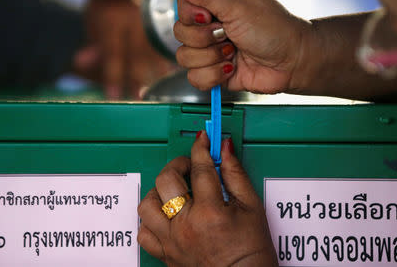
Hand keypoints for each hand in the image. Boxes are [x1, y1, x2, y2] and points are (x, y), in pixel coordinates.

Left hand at [74, 0, 173, 99]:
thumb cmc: (106, 6)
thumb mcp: (94, 22)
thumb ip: (92, 45)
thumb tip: (80, 64)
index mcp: (112, 16)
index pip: (113, 52)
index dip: (113, 76)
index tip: (114, 97)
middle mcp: (134, 16)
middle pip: (137, 55)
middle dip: (138, 79)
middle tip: (139, 100)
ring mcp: (152, 18)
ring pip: (155, 51)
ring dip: (157, 75)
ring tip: (159, 95)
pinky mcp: (164, 19)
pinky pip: (166, 44)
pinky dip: (168, 61)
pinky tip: (171, 77)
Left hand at [137, 132, 277, 266]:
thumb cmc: (251, 250)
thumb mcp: (252, 207)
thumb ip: (235, 175)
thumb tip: (224, 150)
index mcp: (210, 213)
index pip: (200, 169)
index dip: (201, 149)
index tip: (202, 141)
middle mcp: (186, 226)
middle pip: (166, 181)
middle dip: (177, 164)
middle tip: (189, 165)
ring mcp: (172, 241)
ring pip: (148, 205)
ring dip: (159, 192)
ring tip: (174, 190)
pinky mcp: (167, 254)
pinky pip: (144, 234)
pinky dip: (151, 220)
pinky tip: (165, 215)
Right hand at [174, 0, 312, 93]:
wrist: (292, 62)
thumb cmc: (274, 29)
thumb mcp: (239, 5)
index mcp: (217, 4)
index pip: (183, 6)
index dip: (192, 15)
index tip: (210, 17)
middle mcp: (212, 27)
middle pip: (181, 34)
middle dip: (204, 39)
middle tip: (228, 35)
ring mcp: (212, 51)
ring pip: (185, 58)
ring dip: (211, 58)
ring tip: (232, 53)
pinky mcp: (216, 73)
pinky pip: (195, 78)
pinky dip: (213, 75)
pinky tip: (231, 68)